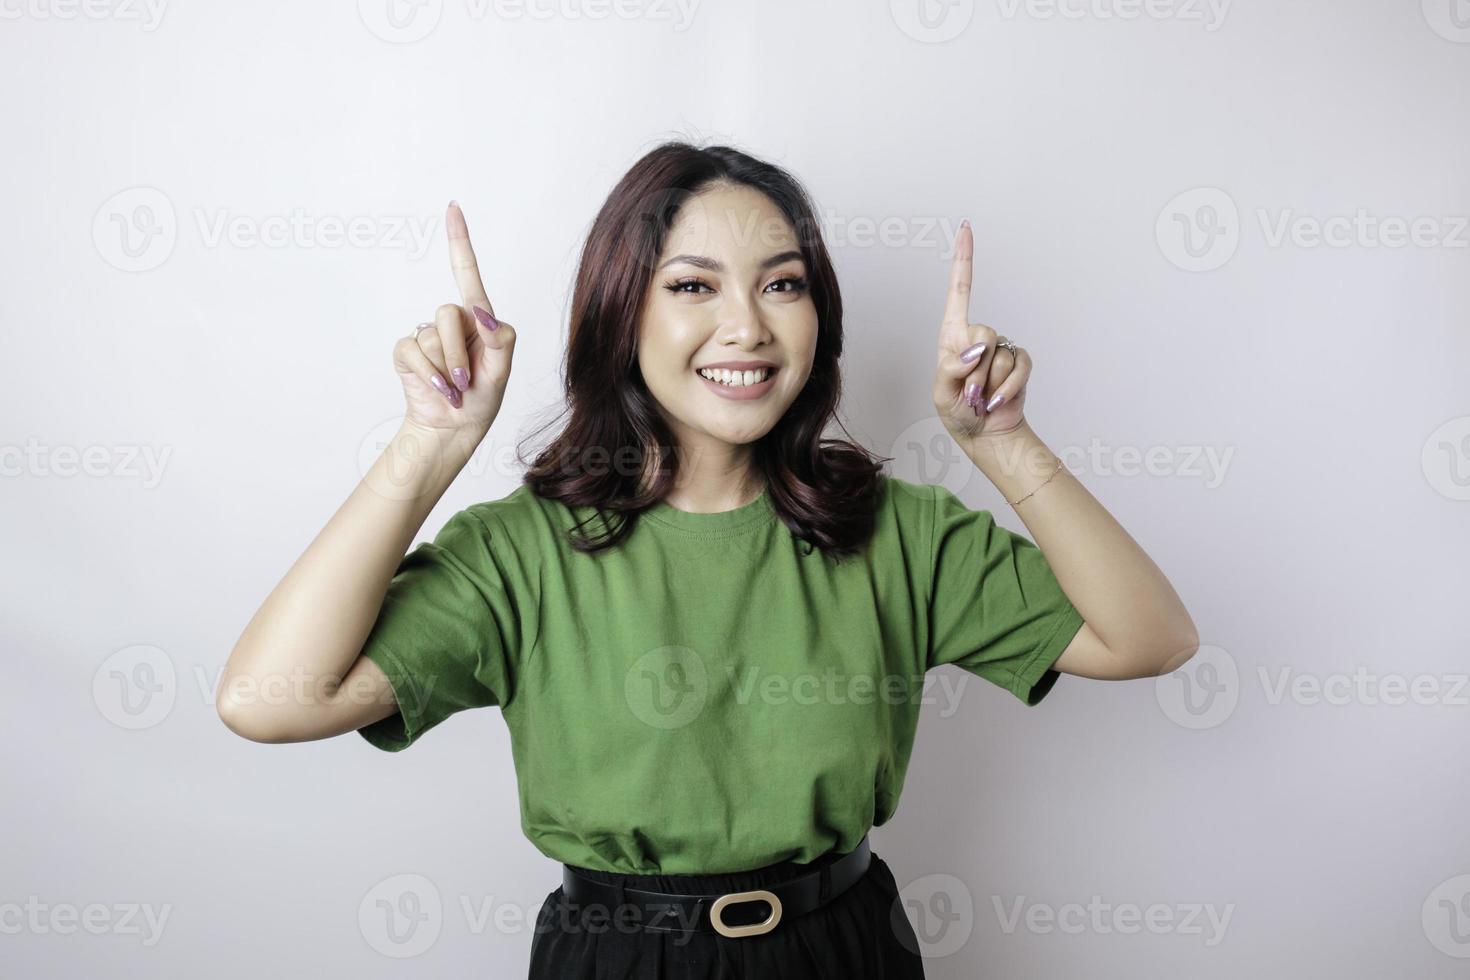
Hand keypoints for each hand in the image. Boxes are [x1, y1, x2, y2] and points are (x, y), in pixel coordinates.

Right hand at [393, 201, 516, 435]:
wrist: (455, 427)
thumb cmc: (483, 398)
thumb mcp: (503, 371)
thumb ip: (501, 340)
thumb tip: (483, 314)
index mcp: (478, 319)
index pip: (468, 274)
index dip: (459, 241)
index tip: (453, 208)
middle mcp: (451, 321)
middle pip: (448, 313)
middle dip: (460, 352)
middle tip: (468, 381)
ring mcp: (426, 335)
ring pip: (431, 337)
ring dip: (447, 369)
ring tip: (456, 389)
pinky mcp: (407, 351)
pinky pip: (412, 351)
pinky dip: (429, 374)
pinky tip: (439, 389)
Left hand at [933, 220, 1030, 442]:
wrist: (984, 433)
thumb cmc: (956, 411)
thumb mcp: (942, 394)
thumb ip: (952, 369)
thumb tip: (975, 350)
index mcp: (952, 334)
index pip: (959, 290)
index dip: (964, 259)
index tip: (966, 229)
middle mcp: (977, 336)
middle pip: (984, 332)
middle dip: (976, 367)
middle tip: (968, 391)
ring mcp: (1000, 348)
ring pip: (1001, 356)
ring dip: (989, 383)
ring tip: (979, 398)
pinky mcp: (1019, 362)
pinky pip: (1019, 366)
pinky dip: (1007, 388)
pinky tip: (996, 401)